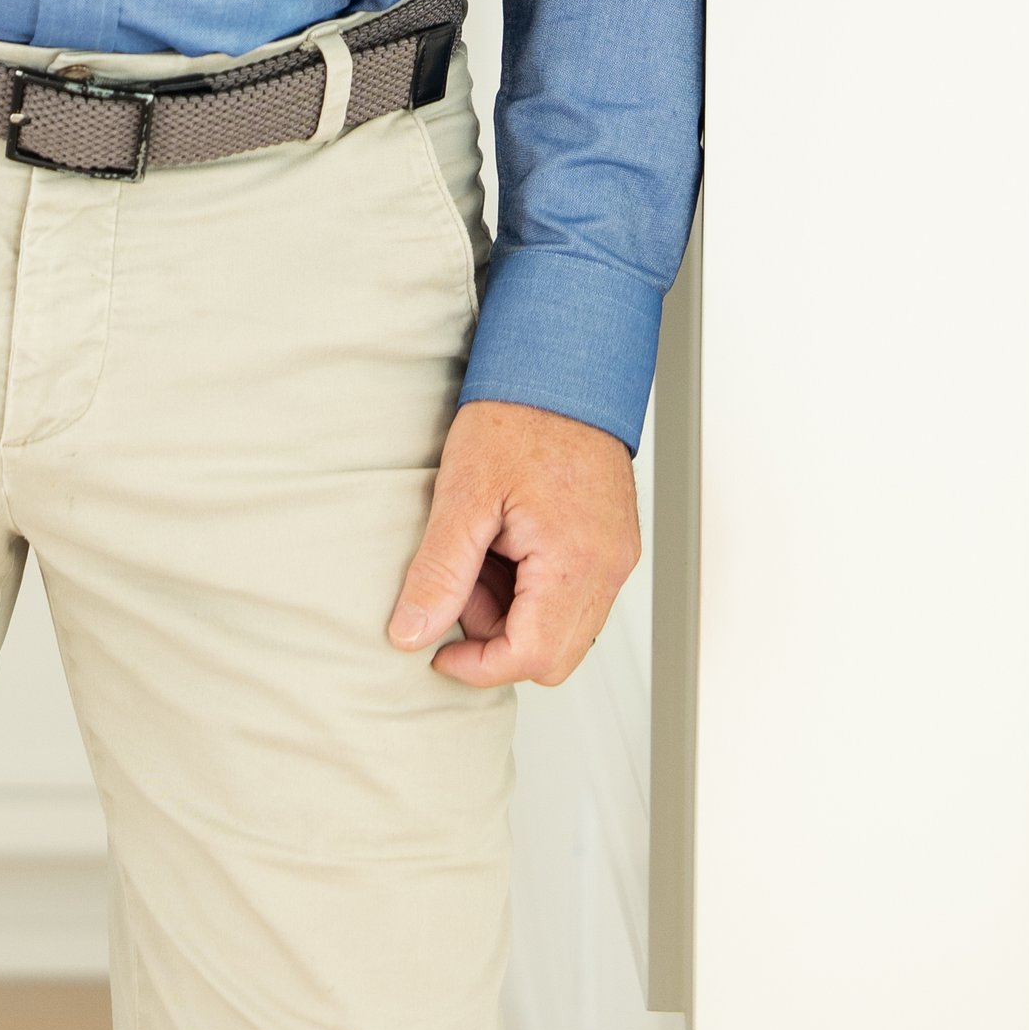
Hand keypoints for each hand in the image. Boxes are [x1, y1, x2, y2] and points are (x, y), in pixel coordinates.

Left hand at [387, 401, 640, 686]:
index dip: (478, 666)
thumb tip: (411, 635)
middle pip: (554, 657)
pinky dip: (536, 588)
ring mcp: (617, 557)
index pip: (532, 658)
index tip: (437, 648)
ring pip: (564, 629)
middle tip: (463, 581)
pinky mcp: (614, 544)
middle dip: (497, 636)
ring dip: (515, 612)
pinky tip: (508, 541)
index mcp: (575, 561)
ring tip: (485, 548)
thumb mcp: (462, 493)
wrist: (562, 363)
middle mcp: (609, 568)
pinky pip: (576, 597)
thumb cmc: (517, 415)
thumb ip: (439, 572)